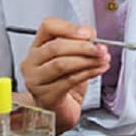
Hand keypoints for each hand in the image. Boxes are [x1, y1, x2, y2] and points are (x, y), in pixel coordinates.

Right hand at [20, 17, 109, 132]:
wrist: (58, 108)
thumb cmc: (64, 80)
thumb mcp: (71, 56)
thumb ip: (79, 43)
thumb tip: (92, 37)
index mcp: (37, 46)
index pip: (48, 26)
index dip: (70, 28)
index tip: (89, 33)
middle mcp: (32, 61)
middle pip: (56, 47)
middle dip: (83, 47)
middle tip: (101, 48)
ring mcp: (36, 79)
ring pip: (62, 64)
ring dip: (87, 60)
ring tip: (103, 59)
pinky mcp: (46, 95)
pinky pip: (69, 80)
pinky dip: (88, 73)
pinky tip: (99, 69)